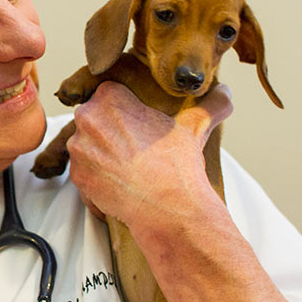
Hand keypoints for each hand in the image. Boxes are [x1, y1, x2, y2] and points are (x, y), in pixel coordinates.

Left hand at [66, 81, 231, 231]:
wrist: (167, 209)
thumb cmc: (177, 166)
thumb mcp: (195, 127)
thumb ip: (210, 104)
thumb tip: (224, 92)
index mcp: (109, 99)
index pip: (108, 93)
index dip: (122, 108)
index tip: (133, 121)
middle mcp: (87, 120)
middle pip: (94, 119)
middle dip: (109, 130)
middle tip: (132, 146)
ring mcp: (79, 149)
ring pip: (87, 145)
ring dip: (101, 153)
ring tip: (126, 166)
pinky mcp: (77, 176)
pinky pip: (84, 171)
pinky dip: (97, 177)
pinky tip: (119, 183)